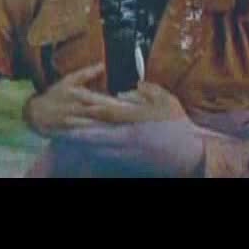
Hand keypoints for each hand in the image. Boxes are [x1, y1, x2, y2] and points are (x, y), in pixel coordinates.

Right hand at [24, 63, 132, 134]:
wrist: (37, 113)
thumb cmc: (56, 94)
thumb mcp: (69, 80)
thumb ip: (87, 73)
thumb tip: (103, 65)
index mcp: (79, 95)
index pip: (102, 100)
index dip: (117, 103)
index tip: (131, 104)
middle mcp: (80, 109)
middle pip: (103, 113)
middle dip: (119, 115)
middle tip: (135, 115)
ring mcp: (78, 122)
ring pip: (99, 124)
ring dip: (113, 124)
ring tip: (129, 123)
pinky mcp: (75, 131)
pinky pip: (92, 132)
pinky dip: (103, 132)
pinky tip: (115, 132)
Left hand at [62, 81, 204, 176]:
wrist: (190, 153)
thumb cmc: (179, 125)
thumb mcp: (167, 100)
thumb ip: (150, 90)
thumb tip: (135, 85)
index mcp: (135, 118)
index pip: (107, 112)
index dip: (89, 108)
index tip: (74, 104)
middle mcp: (127, 135)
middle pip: (96, 133)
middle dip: (77, 130)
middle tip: (59, 127)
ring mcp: (128, 152)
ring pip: (99, 148)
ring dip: (83, 143)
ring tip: (66, 138)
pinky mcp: (130, 163)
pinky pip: (108, 158)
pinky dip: (95, 154)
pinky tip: (87, 152)